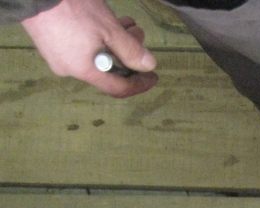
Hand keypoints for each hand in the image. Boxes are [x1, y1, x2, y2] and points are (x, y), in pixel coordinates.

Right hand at [21, 0, 157, 97]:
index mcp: (83, 71)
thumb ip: (130, 50)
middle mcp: (68, 69)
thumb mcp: (109, 29)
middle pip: (108, 70)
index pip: (117, 88)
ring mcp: (56, 56)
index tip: (153, 76)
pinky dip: (97, 39)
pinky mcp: (49, 41)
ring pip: (95, 56)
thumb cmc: (73, 9)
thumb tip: (148, 66)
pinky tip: (105, 22)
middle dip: (128, 54)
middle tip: (138, 34)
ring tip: (126, 23)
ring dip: (115, 42)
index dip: (139, 84)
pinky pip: (80, 48)